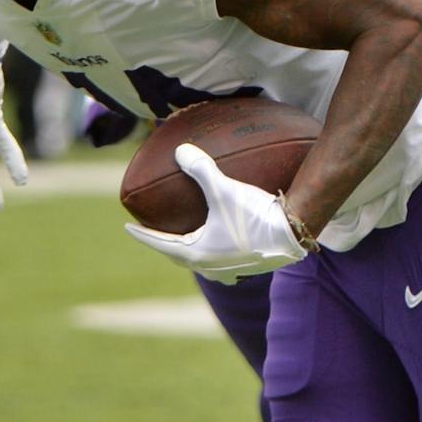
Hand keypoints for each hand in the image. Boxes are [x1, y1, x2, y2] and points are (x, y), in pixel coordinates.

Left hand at [121, 143, 307, 281]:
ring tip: (190, 241)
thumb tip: (180, 150)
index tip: (128, 228)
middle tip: (157, 234)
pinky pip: (224, 263)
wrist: (293, 235)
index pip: (160, 244)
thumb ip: (201, 169)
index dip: (143, 234)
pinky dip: (216, 253)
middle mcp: (212, 267)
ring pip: (203, 264)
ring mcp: (232, 271)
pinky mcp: (250, 268)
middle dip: (167, 246)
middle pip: (180, 258)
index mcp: (197, 253)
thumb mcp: (224, 189)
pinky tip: (225, 244)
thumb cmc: (255, 216)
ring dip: (193, 253)